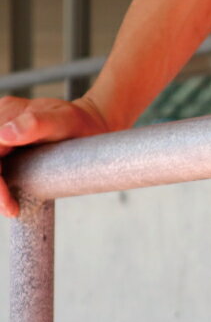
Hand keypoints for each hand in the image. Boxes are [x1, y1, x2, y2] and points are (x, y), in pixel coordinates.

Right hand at [0, 94, 109, 217]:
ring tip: (10, 207)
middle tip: (11, 209)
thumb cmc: (80, 123)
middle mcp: (2, 118)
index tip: (8, 202)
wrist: (91, 122)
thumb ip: (37, 123)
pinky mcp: (8, 141)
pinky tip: (9, 195)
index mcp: (10, 112)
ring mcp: (3, 129)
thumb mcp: (64, 121)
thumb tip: (4, 135)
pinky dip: (1, 180)